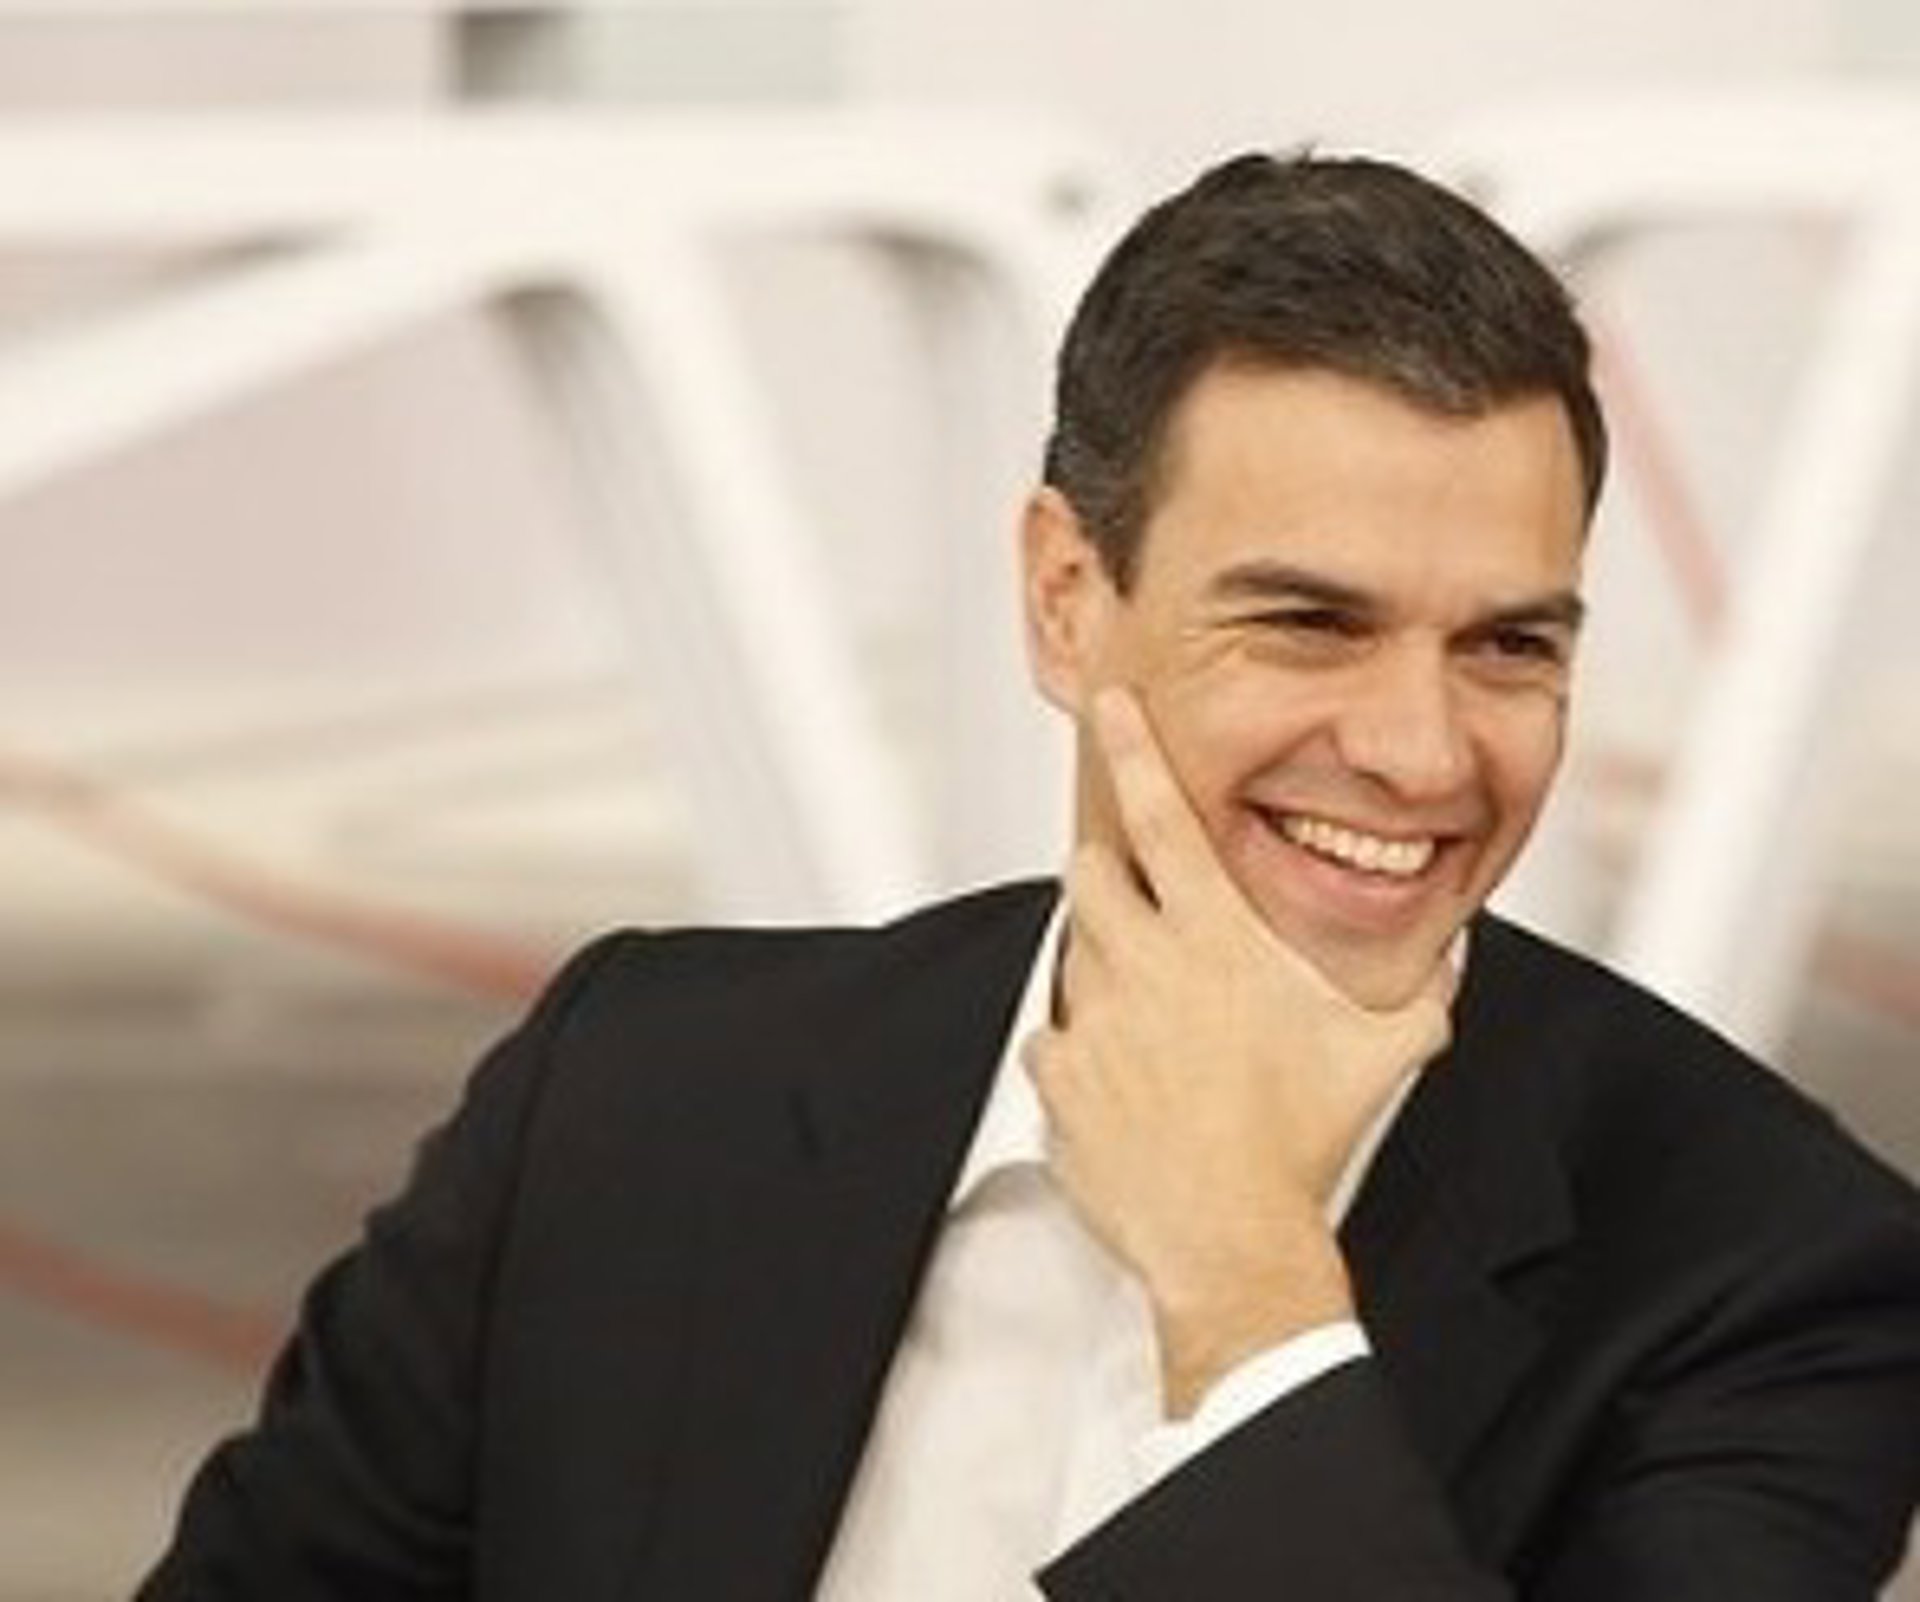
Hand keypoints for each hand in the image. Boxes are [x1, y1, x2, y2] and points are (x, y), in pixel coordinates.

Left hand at [1023, 687, 1454, 1413]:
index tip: (1110, 705)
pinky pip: (1055, 1039)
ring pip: (1075, 955)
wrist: (1235, 1239)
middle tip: (1140, 908)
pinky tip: (1129, 1089)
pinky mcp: (1058, 1072)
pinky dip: (1083, 1053)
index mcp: (1217, 939)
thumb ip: (1424, 988)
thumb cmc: (1306, 1141)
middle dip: (1108, 872)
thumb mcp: (1385, 1051)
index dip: (1132, 749)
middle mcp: (1144, 962)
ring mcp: (1093, 1017)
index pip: (1163, 814)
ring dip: (1107, 968)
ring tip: (1155, 1025)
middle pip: (1092, 872)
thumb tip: (1456, 951)